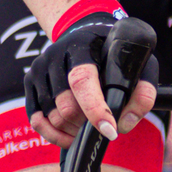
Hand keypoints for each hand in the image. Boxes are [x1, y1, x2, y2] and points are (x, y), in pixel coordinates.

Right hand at [24, 12, 159, 145]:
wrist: (83, 33)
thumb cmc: (113, 53)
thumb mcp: (136, 62)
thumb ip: (142, 92)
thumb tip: (124, 124)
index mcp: (82, 46)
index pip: (82, 80)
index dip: (95, 109)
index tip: (110, 130)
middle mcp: (55, 55)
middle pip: (66, 106)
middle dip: (87, 124)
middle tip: (103, 124)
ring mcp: (39, 69)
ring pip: (53, 116)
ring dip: (73, 130)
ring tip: (89, 126)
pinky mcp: (29, 82)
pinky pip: (36, 120)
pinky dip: (54, 135)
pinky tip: (70, 137)